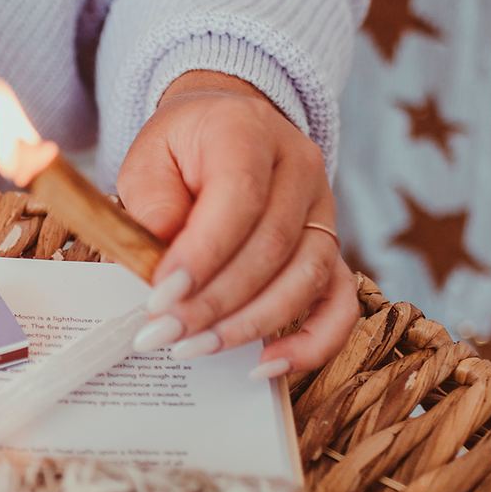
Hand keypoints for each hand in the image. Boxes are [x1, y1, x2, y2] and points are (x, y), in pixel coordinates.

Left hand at [117, 71, 358, 374]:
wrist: (227, 127)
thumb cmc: (184, 149)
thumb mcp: (149, 159)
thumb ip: (152, 205)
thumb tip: (162, 267)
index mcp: (248, 131)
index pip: (239, 198)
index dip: (202, 255)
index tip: (161, 297)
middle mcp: (300, 168)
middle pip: (270, 247)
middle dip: (214, 302)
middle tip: (164, 333)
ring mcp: (324, 210)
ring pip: (306, 279)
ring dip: (250, 325)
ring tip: (195, 347)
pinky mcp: (332, 248)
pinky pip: (340, 303)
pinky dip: (312, 342)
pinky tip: (268, 364)